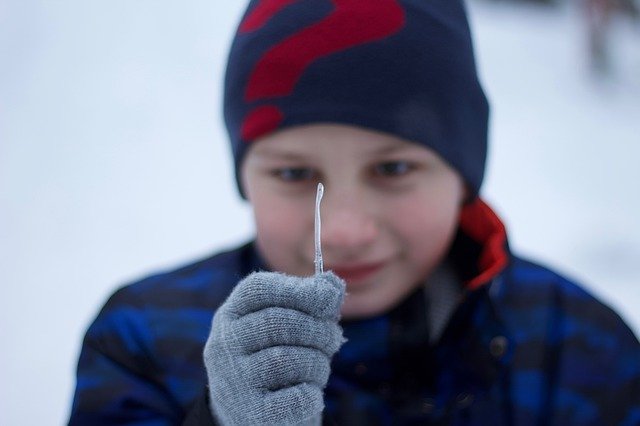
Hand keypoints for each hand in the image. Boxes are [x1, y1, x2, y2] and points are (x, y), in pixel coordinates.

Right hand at [204, 271, 345, 424]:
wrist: (258, 417)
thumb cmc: (280, 360)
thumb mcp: (290, 325)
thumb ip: (313, 301)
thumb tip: (333, 283)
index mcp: (230, 315)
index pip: (257, 289)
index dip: (297, 289)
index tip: (327, 298)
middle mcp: (223, 344)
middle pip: (277, 321)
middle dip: (318, 329)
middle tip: (333, 338)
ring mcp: (233, 380)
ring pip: (286, 359)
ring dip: (317, 363)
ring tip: (319, 368)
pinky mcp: (250, 413)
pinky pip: (295, 397)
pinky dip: (311, 393)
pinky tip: (309, 393)